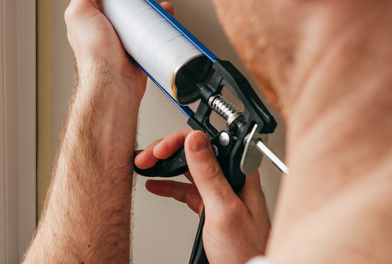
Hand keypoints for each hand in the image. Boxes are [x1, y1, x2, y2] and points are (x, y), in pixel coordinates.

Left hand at [64, 0, 173, 100]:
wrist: (113, 85)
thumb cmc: (94, 56)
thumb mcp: (81, 12)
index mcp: (89, 18)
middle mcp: (105, 29)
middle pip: (123, 4)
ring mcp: (123, 40)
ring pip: (139, 19)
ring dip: (151, 10)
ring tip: (159, 6)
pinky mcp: (138, 51)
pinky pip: (151, 35)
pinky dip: (160, 28)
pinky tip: (164, 23)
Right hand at [135, 130, 270, 263]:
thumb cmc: (246, 251)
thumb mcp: (223, 209)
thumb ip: (209, 174)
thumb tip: (195, 140)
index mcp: (238, 172)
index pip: (205, 142)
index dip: (179, 141)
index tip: (160, 150)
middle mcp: (229, 179)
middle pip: (194, 152)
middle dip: (166, 151)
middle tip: (146, 157)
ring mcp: (220, 193)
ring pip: (188, 169)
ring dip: (165, 165)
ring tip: (145, 165)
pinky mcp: (211, 208)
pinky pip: (187, 189)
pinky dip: (169, 185)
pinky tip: (156, 184)